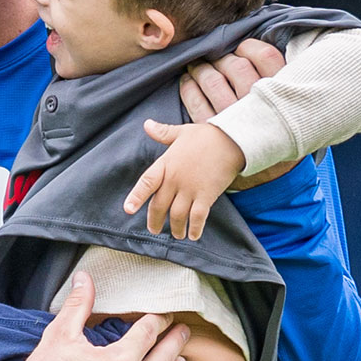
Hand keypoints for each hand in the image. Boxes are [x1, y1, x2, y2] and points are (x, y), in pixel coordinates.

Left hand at [123, 121, 245, 239]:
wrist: (232, 139)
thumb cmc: (206, 135)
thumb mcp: (181, 132)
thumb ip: (162, 132)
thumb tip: (146, 124)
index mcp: (166, 164)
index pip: (146, 183)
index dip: (136, 197)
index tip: (128, 210)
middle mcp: (175, 179)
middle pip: (159, 205)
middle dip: (155, 220)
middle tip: (154, 229)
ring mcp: (190, 189)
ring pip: (177, 215)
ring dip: (176, 228)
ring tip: (177, 234)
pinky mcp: (206, 195)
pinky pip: (197, 217)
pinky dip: (194, 228)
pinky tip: (193, 235)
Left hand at [178, 38, 295, 189]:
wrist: (270, 168)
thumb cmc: (275, 126)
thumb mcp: (285, 102)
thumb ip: (275, 75)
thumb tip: (251, 47)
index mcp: (278, 94)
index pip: (265, 56)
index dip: (249, 47)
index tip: (241, 49)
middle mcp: (255, 105)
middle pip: (235, 67)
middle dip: (222, 58)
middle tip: (217, 59)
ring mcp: (232, 119)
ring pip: (212, 81)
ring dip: (201, 69)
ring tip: (198, 67)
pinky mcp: (213, 130)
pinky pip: (195, 101)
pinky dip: (188, 88)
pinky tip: (188, 82)